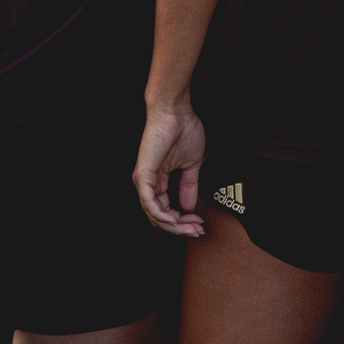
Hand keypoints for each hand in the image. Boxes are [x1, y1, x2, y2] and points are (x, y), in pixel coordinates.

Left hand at [133, 102, 208, 236]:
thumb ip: (189, 186)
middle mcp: (148, 184)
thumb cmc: (184, 130)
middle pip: (160, 217)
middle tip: (198, 231)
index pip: (167, 209)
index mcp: (158, 180)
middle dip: (180, 227)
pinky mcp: (142, 177)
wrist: (176, 112)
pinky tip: (178, 219)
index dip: (184, 220)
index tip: (201, 222)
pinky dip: (163, 216)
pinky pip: (150, 205)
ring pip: (154, 215)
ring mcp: (143, 181)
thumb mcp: (192, 165)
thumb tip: (191, 207)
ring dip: (174, 225)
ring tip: (192, 227)